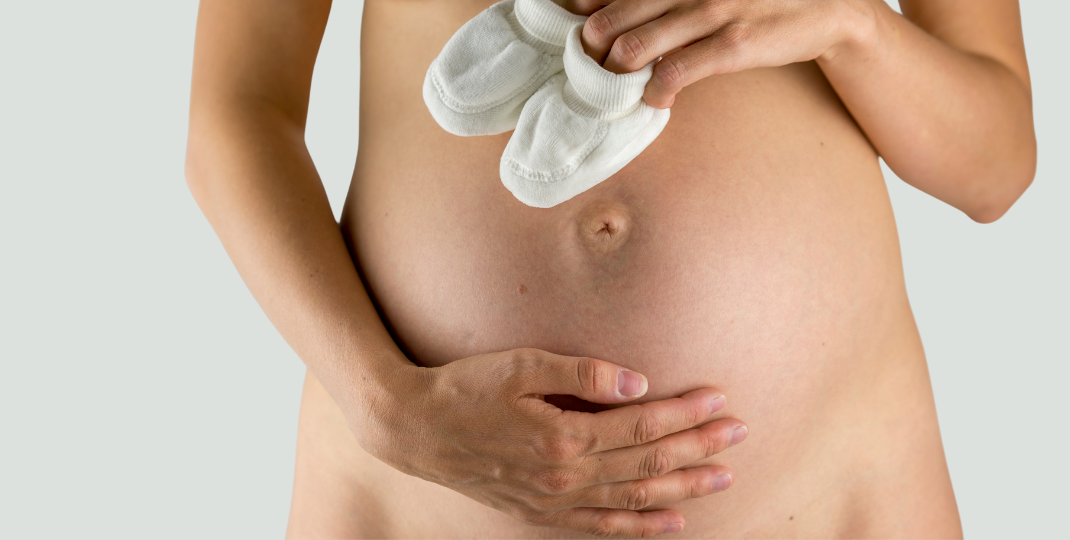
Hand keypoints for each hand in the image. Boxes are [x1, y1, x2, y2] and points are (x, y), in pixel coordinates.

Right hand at [351, 348, 747, 537]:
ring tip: (723, 475)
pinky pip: (603, 527)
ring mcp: (554, 500)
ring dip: (683, 488)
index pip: (641, 426)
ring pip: (634, 499)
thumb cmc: (465, 388)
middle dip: (698, 447)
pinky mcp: (542, 511)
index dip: (684, 412)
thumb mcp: (520, 365)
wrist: (415, 428)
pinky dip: (642, 527)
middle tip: (740, 433)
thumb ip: (581, 374)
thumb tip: (638, 384)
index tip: (720, 397)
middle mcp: (565, 477)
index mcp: (563, 437)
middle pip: (648, 465)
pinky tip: (674, 521)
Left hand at [561, 0, 878, 107]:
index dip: (578, 19)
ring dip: (616, 79)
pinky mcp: (732, 44)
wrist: (826, 6)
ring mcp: (708, 12)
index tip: (578, 41)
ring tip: (622, 90)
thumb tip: (599, 16)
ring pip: (630, 50)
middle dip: (589, 57)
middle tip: (595, 73)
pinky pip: (673, 74)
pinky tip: (657, 100)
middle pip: (604, 24)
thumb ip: (657, 1)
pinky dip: (654, 94)